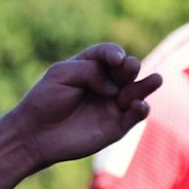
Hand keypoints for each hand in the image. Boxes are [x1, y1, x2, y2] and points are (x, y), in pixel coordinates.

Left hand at [8, 44, 162, 170]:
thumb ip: (89, 70)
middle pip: (128, 70)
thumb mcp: (61, 74)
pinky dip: (141, 109)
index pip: (111, 54)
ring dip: (147, 85)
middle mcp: (107, 84)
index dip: (114, 54)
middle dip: (131, 67)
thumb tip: (112, 84)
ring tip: (156, 80)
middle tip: (128, 68)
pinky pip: (135, 115)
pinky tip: (139, 105)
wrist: (32, 135)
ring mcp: (113, 104)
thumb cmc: (43, 101)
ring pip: (138, 91)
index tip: (114, 59)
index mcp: (92, 68)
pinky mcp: (116, 126)